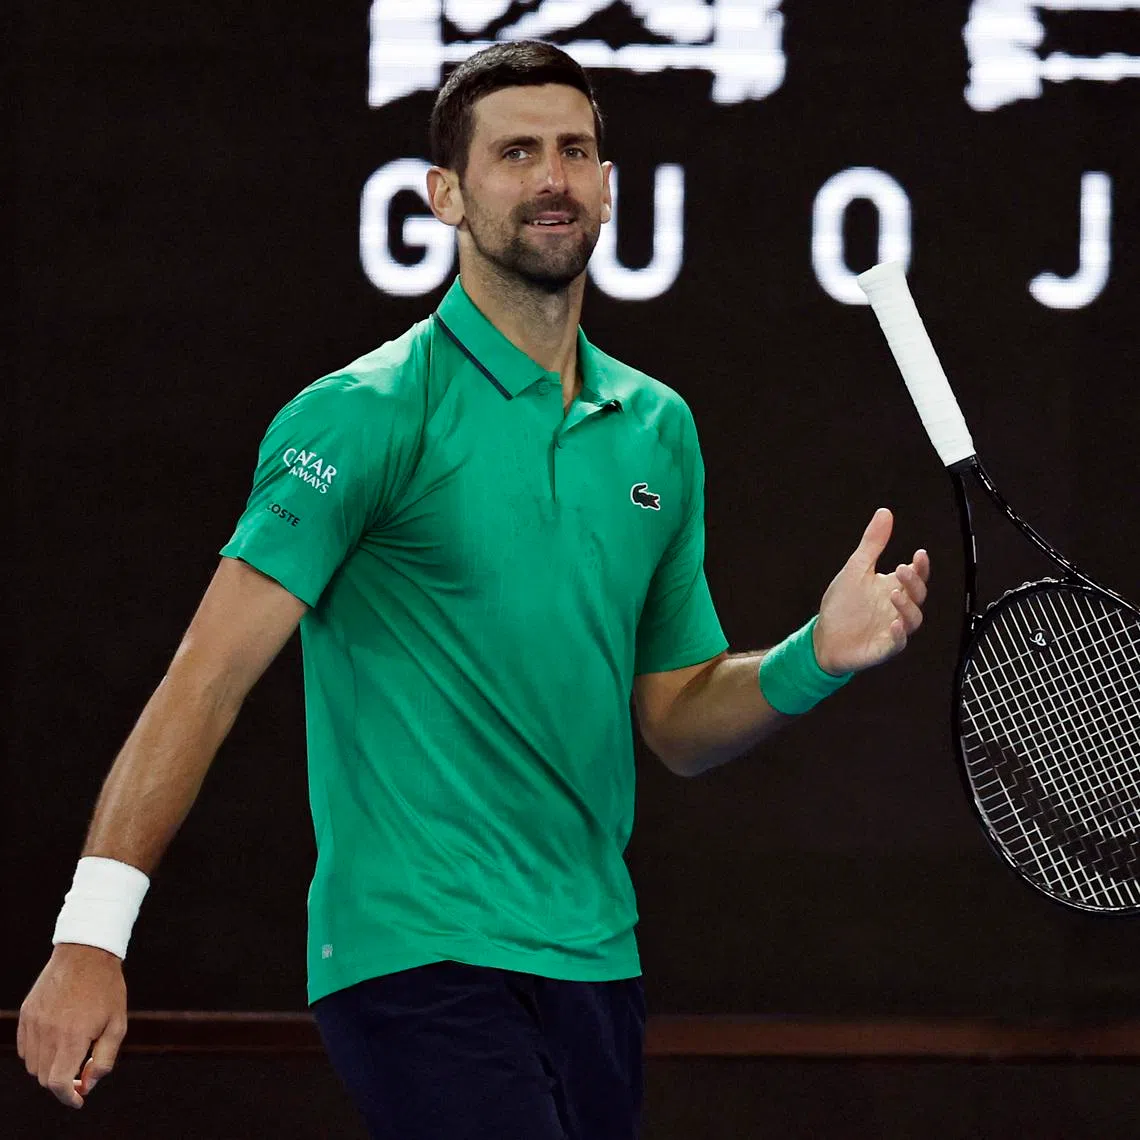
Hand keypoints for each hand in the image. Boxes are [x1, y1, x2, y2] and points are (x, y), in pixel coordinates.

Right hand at [17, 943, 127, 1108]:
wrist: (86, 953)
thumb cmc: (107, 988)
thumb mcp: (117, 1024)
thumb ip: (104, 1058)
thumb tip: (89, 1084)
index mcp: (72, 1037)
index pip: (59, 1083)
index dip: (68, 1097)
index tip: (78, 1099)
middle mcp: (48, 1033)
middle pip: (45, 1078)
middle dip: (62, 1081)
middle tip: (81, 1070)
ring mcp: (33, 1024)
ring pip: (33, 1065)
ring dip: (49, 1067)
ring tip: (71, 1049)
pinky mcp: (26, 1015)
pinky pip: (24, 1048)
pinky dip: (37, 1053)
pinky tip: (56, 1040)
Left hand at [813, 507, 929, 675]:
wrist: (824, 637)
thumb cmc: (843, 605)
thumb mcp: (856, 569)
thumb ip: (872, 544)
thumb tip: (885, 513)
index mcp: (893, 588)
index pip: (916, 576)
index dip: (921, 566)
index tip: (919, 554)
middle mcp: (897, 608)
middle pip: (918, 595)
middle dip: (914, 582)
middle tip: (902, 570)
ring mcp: (893, 629)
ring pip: (913, 619)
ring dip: (907, 606)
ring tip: (894, 593)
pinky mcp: (884, 648)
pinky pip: (898, 643)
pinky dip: (899, 634)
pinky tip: (894, 625)